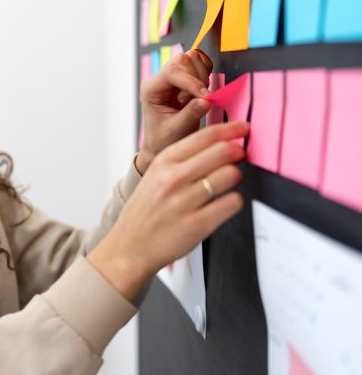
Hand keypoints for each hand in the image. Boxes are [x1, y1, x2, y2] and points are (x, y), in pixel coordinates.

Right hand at [88, 121, 247, 301]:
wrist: (130, 246)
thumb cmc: (145, 211)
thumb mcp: (154, 176)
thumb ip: (181, 159)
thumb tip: (217, 144)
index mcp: (163, 162)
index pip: (205, 136)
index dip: (231, 129)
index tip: (242, 128)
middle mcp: (174, 178)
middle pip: (223, 151)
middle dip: (238, 151)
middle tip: (240, 156)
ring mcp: (186, 201)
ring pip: (232, 175)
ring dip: (236, 177)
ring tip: (228, 183)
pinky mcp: (198, 224)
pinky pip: (233, 202)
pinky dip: (234, 201)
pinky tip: (225, 203)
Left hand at [137, 50, 213, 173]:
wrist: (162, 145)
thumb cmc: (163, 139)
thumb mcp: (176, 130)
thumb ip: (191, 114)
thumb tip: (207, 100)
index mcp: (151, 89)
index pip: (172, 71)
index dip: (191, 81)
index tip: (205, 96)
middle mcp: (160, 79)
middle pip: (184, 59)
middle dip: (197, 78)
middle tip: (196, 100)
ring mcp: (172, 76)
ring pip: (193, 59)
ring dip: (202, 78)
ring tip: (195, 99)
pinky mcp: (185, 78)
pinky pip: (201, 65)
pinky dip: (206, 75)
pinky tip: (200, 94)